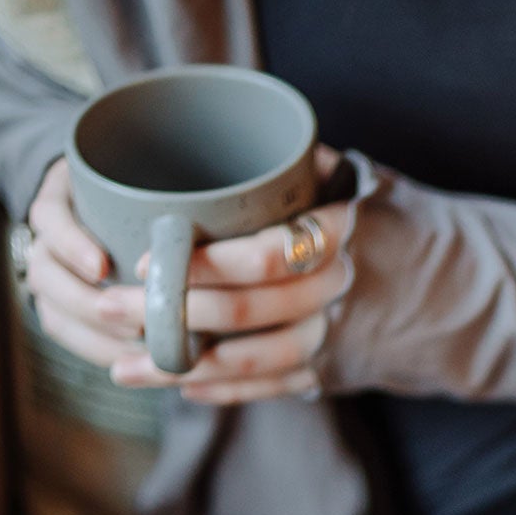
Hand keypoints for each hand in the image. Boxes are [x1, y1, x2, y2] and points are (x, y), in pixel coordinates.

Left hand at [24, 146, 353, 403]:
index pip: (268, 256)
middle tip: (111, 306)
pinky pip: (274, 387)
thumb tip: (213, 123)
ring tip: (125, 366)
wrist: (404, 266)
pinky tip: (180, 385)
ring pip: (259, 358)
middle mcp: (336, 286)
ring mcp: (330, 330)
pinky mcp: (323, 367)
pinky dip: (225, 391)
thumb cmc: (334, 203)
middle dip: (173, 313)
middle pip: (252, 310)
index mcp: (333, 232)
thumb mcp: (322, 168)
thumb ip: (282, 156)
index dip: (207, 264)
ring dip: (187, 364)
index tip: (147, 261)